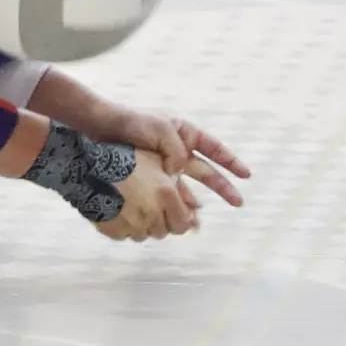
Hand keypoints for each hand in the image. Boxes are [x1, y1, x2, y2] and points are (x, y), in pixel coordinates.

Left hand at [82, 107, 252, 219]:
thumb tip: (179, 174)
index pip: (213, 148)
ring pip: (186, 185)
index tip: (246, 175)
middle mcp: (177, 148)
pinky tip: (180, 217)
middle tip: (239, 203)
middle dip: (222, 187)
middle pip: (205, 171)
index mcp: (184, 132)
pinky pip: (166, 190)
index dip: (230, 162)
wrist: (99, 126)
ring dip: (194, 203)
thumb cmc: (131, 122)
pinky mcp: (148, 173)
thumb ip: (177, 153)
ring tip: (200, 222)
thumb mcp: (161, 131)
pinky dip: (173, 203)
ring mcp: (162, 162)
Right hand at [94, 148, 188, 240]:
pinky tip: (117, 210)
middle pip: (162, 232)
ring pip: (143, 235)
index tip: (171, 213)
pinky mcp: (112, 230)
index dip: (178, 220)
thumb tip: (196, 209)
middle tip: (148, 206)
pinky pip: (124, 235)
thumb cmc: (124, 156)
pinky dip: (123, 227)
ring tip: (131, 206)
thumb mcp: (157, 162)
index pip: (182, 225)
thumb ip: (180, 185)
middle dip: (159, 221)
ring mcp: (130, 224)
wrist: (85, 162)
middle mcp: (151, 212)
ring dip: (141, 225)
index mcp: (165, 194)